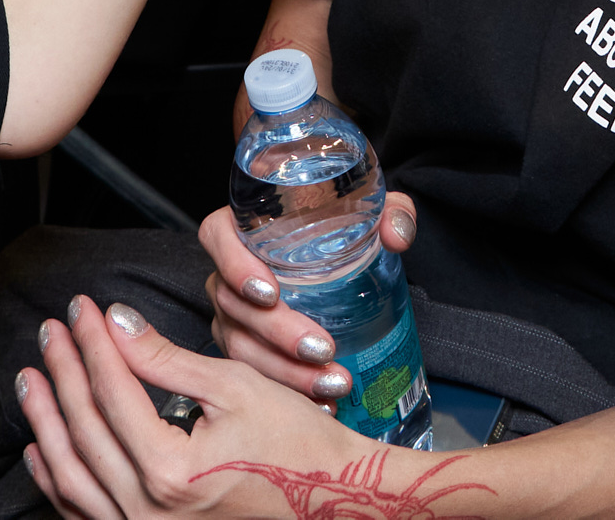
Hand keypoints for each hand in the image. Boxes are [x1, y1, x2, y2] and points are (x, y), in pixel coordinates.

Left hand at [18, 295, 477, 519]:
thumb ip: (165, 359)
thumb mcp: (234, 387)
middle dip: (63, 374)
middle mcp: (148, 514)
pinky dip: (57, 479)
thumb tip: (114, 321)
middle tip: (51, 331)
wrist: (331, 503)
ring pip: (71, 478)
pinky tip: (42, 446)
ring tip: (31, 378)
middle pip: (85, 431)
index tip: (80, 307)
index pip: (112, 393)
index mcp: (170, 471)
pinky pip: (85, 514)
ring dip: (46, 423)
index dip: (92, 343)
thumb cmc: (295, 444)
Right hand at [199, 196, 418, 401]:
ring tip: (330, 384)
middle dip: (278, 334)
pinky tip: (323, 402)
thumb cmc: (342, 230)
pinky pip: (257, 373)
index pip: (218, 236)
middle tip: (322, 350)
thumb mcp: (370, 212)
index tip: (270, 292)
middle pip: (233, 303)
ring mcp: (234, 314)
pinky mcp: (249, 346)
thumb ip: (390, 213)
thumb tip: (395, 234)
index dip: (235, 265)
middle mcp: (230, 272)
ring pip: (242, 346)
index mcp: (245, 228)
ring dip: (285, 371)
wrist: (341, 263)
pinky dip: (289, 390)